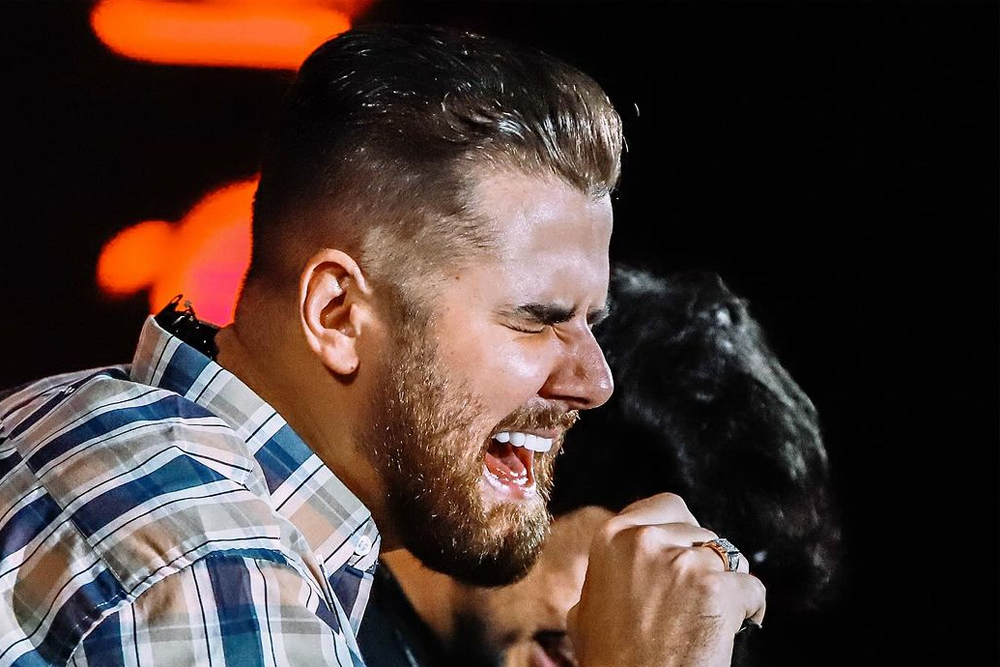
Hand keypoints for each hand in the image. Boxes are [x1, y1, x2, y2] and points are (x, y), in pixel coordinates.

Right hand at [567, 493, 765, 666]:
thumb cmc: (611, 661)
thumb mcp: (588, 607)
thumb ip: (609, 573)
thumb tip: (622, 563)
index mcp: (611, 537)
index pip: (665, 506)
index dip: (681, 533)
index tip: (685, 553)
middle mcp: (645, 540)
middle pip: (700, 530)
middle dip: (703, 559)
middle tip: (696, 593)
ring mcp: (683, 563)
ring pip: (727, 558)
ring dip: (724, 585)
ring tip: (709, 616)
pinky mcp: (717, 590)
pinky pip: (752, 588)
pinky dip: (750, 609)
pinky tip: (731, 629)